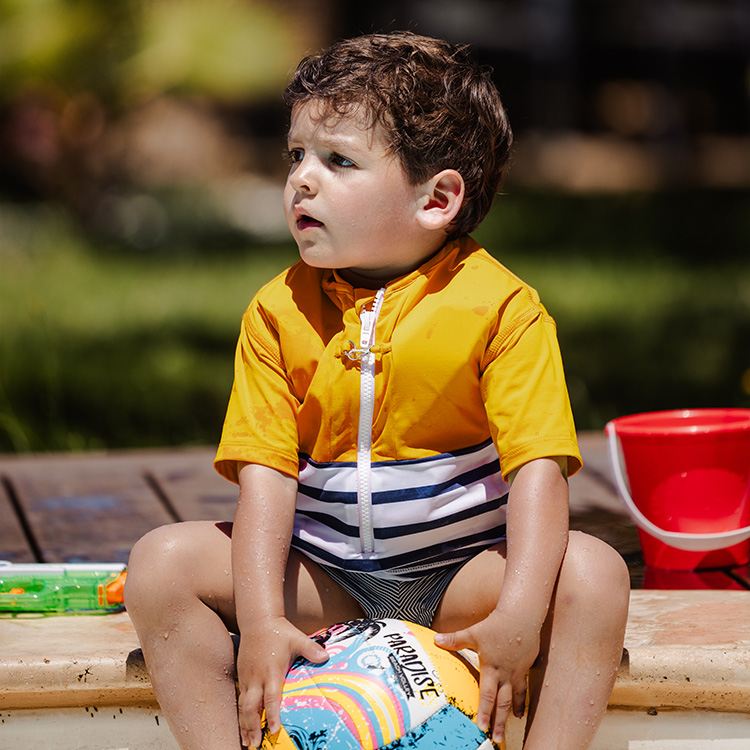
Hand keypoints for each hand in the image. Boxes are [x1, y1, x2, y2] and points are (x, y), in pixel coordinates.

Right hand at [236, 616, 328, 747]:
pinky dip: (240, 714)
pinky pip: (239, 698)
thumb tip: (326, 657)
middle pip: (251, 707)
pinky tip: (242, 725)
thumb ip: (311, 648)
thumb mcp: (297, 638)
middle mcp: (256, 677)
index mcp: (271, 671)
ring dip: (244, 725)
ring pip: (242, 706)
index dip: (272, 714)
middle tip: (255, 745)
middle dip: (252, 727)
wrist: (257, 620)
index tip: (275, 729)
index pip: (271, 697)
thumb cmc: (279, 631)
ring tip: (247, 743)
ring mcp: (247, 677)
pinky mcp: (241, 675)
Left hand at [434, 610, 539, 744]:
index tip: (482, 726)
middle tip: (497, 738)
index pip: (487, 695)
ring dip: (512, 711)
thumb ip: (455, 640)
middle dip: (499, 721)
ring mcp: (517, 671)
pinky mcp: (525, 667)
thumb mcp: (473, 632)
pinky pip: (524, 686)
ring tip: (512, 723)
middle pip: (502, 702)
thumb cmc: (495, 624)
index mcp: (491, 668)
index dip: (484, 712)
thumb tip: (437, 640)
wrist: (520, 616)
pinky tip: (521, 705)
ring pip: (515, 697)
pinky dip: (522, 698)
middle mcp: (505, 673)